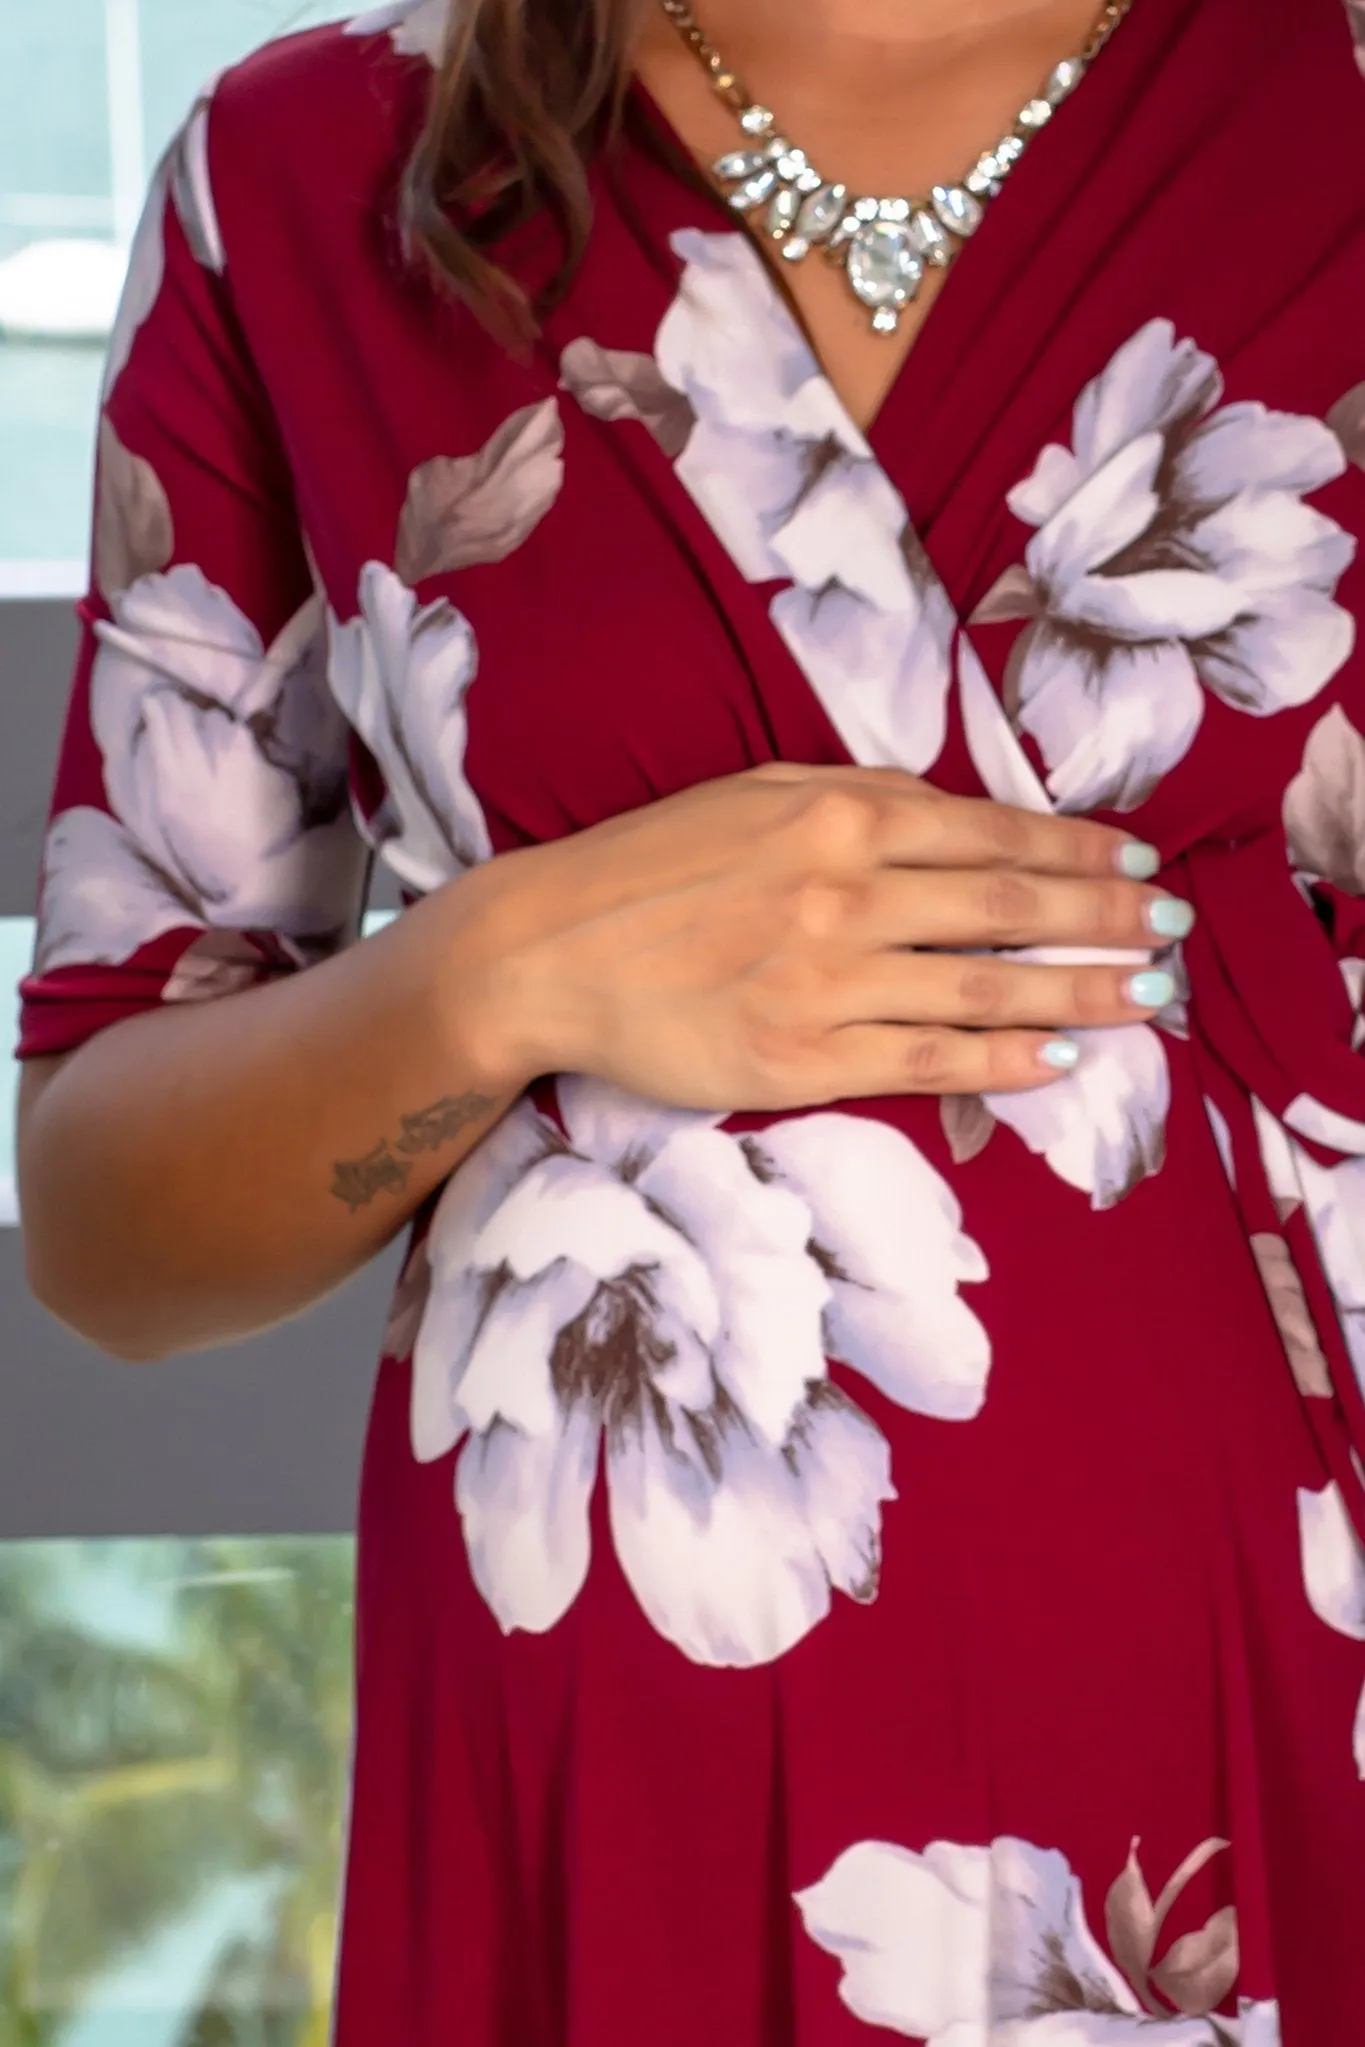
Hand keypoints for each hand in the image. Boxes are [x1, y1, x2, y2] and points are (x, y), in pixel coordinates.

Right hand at [461, 761, 1187, 1111]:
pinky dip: (1001, 1063)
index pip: (993, 834)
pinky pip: (927, 1061)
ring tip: (1145, 997)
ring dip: (1079, 994)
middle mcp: (846, 892)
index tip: (1137, 863)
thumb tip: (958, 815)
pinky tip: (1055, 1062)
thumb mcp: (756, 792)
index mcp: (839, 814)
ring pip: (986, 990)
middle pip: (1011, 909)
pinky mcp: (802, 1059)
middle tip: (1171, 932)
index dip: (1079, 851)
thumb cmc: (651, 864)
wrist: (548, 949)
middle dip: (1106, 920)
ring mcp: (828, 982)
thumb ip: (860, 797)